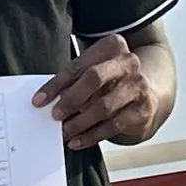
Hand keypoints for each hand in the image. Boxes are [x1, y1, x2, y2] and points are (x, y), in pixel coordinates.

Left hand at [35, 31, 162, 149]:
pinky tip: (78, 140)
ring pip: (103, 106)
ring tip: (65, 131)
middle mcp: (128, 62)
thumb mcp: (91, 73)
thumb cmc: (110, 81)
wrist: (146, 93)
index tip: (39, 100)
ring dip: (80, 122)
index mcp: (113, 45)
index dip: (56, 84)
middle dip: (71, 99)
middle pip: (94, 78)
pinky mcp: (144, 109)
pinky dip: (92, 136)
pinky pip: (113, 126)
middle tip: (55, 115)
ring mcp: (139, 86)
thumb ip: (73, 81)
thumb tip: (46, 101)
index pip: (78, 65)